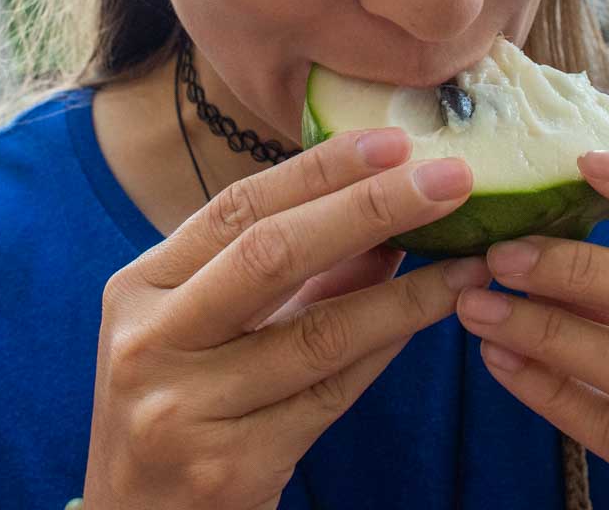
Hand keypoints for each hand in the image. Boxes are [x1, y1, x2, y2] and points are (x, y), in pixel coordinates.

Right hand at [82, 129, 488, 509]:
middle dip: (370, 206)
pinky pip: (330, 394)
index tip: (393, 140)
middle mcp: (151, 341)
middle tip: (448, 177)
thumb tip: (385, 209)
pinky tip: (433, 315)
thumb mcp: (210, 325)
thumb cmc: (182, 403)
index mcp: (140, 287)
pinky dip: (388, 347)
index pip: (238, 206)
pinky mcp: (228, 467)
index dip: (320, 168)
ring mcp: (184, 409)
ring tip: (468, 258)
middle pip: (273, 253)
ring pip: (319, 332)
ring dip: (406, 290)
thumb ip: (287, 271)